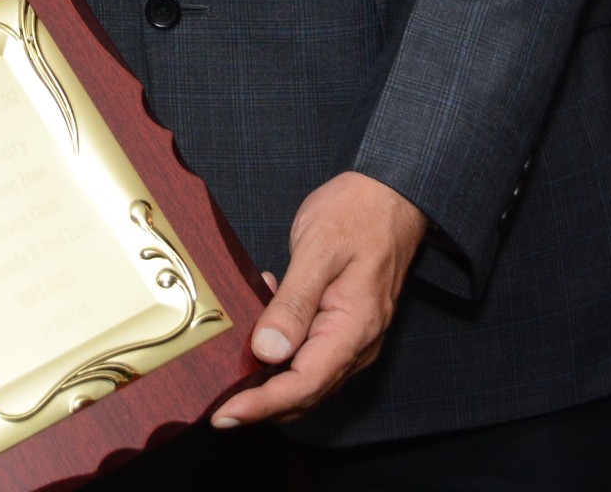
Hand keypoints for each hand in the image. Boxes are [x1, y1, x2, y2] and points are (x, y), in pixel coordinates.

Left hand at [213, 171, 426, 425]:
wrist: (392, 195)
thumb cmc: (356, 214)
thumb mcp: (318, 251)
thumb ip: (292, 304)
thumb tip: (267, 351)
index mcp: (353, 329)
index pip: (305, 385)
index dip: (263, 404)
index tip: (226, 415)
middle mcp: (358, 343)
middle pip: (306, 392)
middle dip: (262, 404)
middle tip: (218, 408)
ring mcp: (354, 337)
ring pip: (308, 378)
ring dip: (271, 383)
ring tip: (232, 376)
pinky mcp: (345, 326)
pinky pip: (312, 355)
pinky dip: (283, 356)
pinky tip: (261, 328)